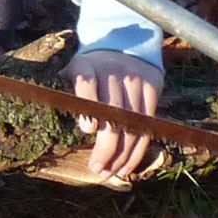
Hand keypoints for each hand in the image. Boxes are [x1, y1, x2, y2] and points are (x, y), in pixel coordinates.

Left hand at [67, 49, 164, 179]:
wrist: (123, 44)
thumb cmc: (91, 68)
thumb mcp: (75, 72)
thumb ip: (71, 95)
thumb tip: (65, 125)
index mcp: (87, 65)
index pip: (87, 83)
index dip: (88, 104)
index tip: (88, 129)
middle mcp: (113, 71)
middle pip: (113, 114)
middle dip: (106, 147)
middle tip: (96, 168)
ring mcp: (135, 79)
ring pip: (132, 125)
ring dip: (121, 155)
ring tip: (108, 173)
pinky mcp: (152, 87)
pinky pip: (146, 126)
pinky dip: (137, 151)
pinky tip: (126, 166)